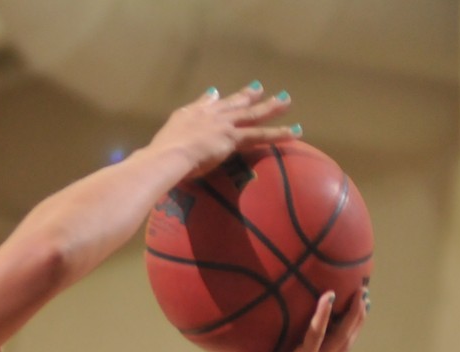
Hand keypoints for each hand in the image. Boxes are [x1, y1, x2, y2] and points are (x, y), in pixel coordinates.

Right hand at [147, 84, 296, 179]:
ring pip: (252, 116)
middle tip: (263, 89)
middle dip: (250, 96)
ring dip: (270, 108)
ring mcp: (225, 125)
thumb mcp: (175, 123)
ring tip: (286, 102)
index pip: (213, 103)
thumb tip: (208, 96)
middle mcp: (213, 115)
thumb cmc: (165, 148)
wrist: (169, 154)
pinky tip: (294, 132)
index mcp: (195, 113)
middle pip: (236, 104)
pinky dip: (279, 134)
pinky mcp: (234, 139)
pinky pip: (261, 135)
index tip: (228, 94)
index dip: (224, 99)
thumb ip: (192, 110)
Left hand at [228, 288, 365, 351]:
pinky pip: (315, 336)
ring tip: (360, 293)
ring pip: (340, 338)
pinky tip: (326, 297)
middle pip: (345, 340)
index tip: (352, 310)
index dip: (344, 329)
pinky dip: (322, 317)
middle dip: (357, 318)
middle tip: (364, 295)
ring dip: (352, 315)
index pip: (332, 346)